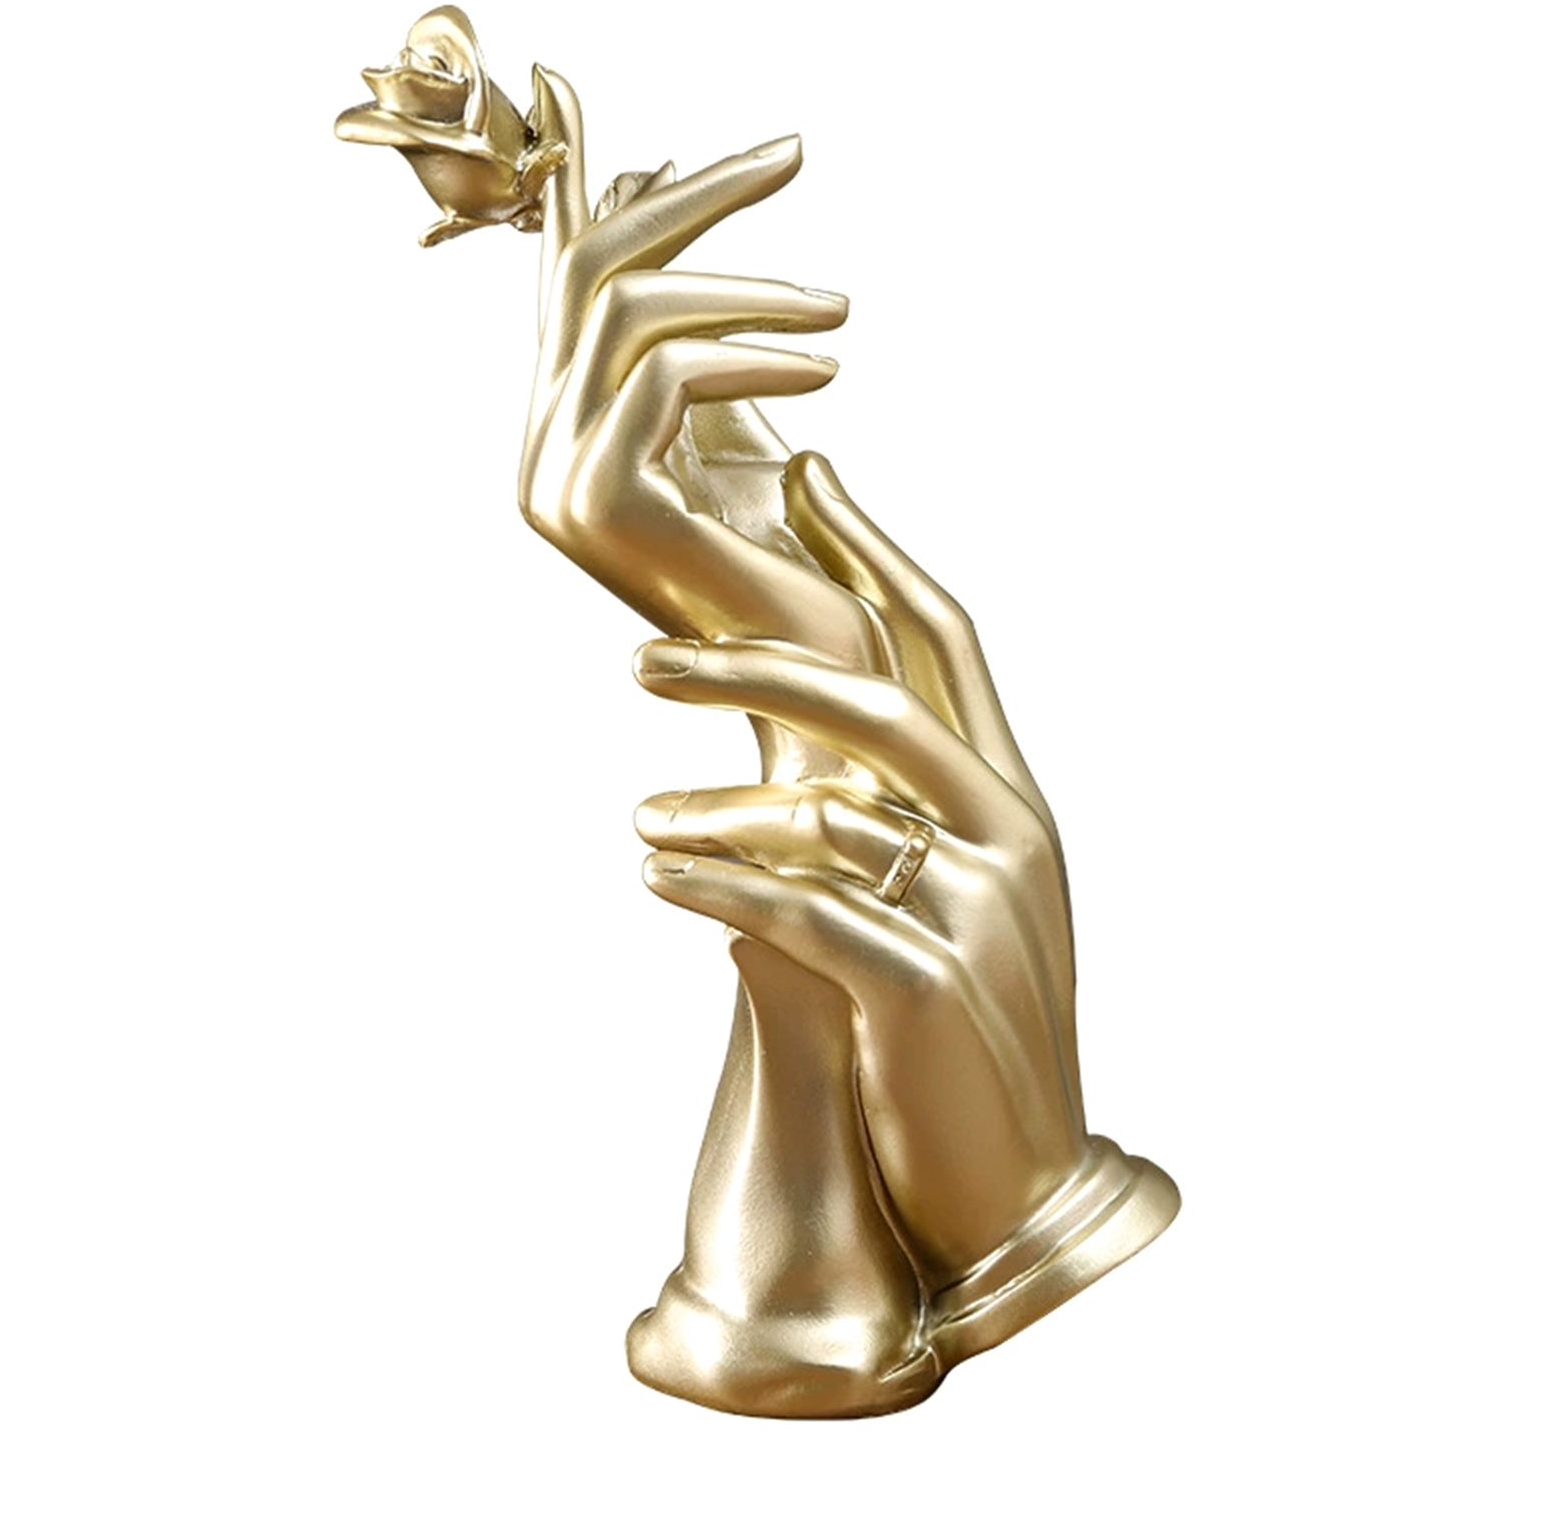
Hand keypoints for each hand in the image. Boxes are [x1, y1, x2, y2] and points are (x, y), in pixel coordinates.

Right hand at [520, 69, 877, 667]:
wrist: (815, 686)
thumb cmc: (788, 563)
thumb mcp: (738, 415)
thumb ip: (699, 322)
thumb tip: (668, 193)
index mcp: (568, 428)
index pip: (570, 277)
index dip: (602, 183)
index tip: (623, 100)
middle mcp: (542, 448)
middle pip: (589, 268)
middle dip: (695, 197)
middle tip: (795, 152)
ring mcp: (555, 479)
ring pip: (625, 307)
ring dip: (749, 287)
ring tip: (842, 315)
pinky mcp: (593, 506)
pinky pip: (664, 372)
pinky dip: (754, 355)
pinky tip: (829, 374)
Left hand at [632, 451, 1085, 1286]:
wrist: (1028, 1188)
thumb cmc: (975, 1037)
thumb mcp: (962, 907)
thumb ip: (902, 818)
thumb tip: (795, 756)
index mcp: (1012, 797)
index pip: (947, 637)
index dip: (876, 549)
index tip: (808, 476)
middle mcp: (1007, 832)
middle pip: (877, 699)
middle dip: (756, 659)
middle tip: (640, 654)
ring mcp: (974, 909)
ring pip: (828, 808)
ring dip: (715, 805)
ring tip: (637, 818)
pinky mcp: (924, 991)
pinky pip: (804, 912)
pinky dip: (719, 888)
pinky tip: (652, 876)